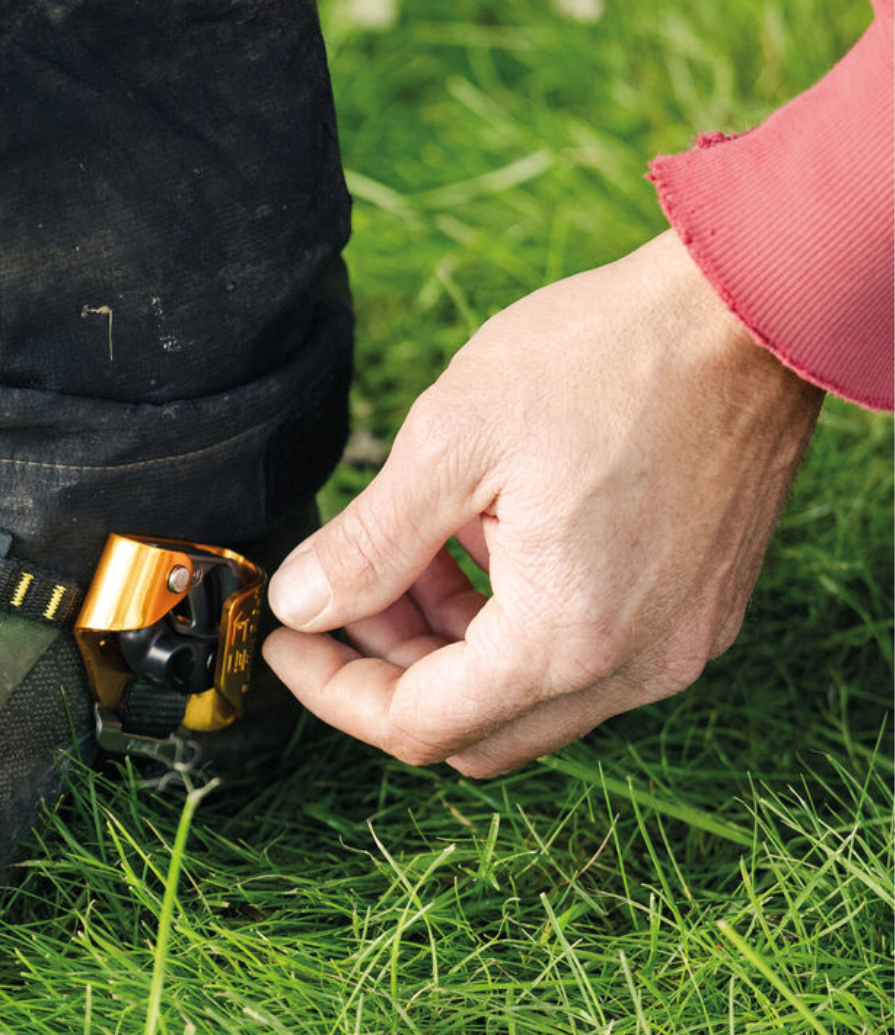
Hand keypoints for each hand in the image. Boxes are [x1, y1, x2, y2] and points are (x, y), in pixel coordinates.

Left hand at [262, 229, 823, 775]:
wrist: (748, 307)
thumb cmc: (607, 358)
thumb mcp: (452, 443)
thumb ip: (367, 545)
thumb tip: (300, 605)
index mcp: (567, 639)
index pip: (420, 725)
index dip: (334, 690)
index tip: (287, 641)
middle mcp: (634, 668)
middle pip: (475, 727)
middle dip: (391, 669)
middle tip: (344, 593)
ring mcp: (678, 644)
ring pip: (527, 697)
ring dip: (451, 645)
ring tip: (412, 550)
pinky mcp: (697, 611)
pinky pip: (584, 658)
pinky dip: (514, 623)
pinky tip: (484, 540)